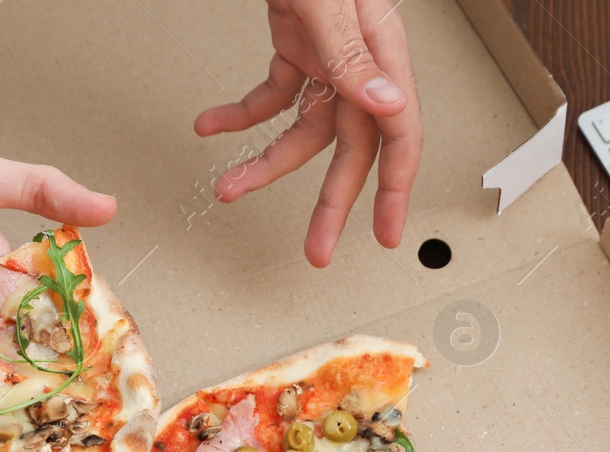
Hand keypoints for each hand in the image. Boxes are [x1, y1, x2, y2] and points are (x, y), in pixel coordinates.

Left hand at [197, 0, 420, 266]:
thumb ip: (351, 52)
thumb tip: (385, 105)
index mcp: (380, 49)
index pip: (398, 133)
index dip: (395, 190)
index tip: (387, 235)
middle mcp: (359, 58)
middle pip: (350, 146)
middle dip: (329, 202)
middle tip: (315, 251)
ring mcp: (327, 53)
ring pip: (303, 129)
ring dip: (263, 161)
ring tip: (227, 187)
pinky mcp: (295, 43)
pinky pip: (272, 94)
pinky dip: (240, 114)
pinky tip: (211, 124)